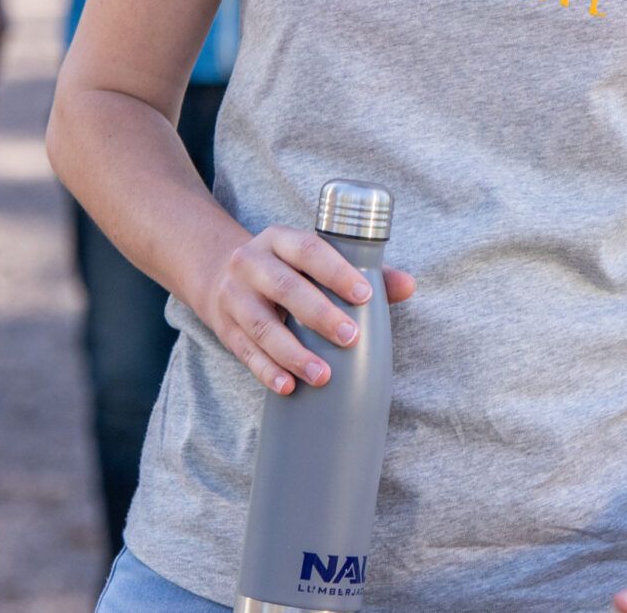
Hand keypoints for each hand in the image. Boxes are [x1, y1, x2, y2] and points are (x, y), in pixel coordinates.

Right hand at [185, 222, 417, 396]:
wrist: (217, 273)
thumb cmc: (285, 268)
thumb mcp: (311, 258)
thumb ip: (361, 270)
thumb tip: (408, 286)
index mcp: (280, 240)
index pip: (309, 250)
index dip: (337, 272)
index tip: (365, 296)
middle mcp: (252, 263)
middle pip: (285, 288)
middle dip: (320, 315)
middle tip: (350, 339)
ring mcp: (234, 296)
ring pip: (263, 326)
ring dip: (293, 354)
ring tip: (323, 376)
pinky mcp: (225, 328)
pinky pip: (246, 352)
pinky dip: (267, 371)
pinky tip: (288, 387)